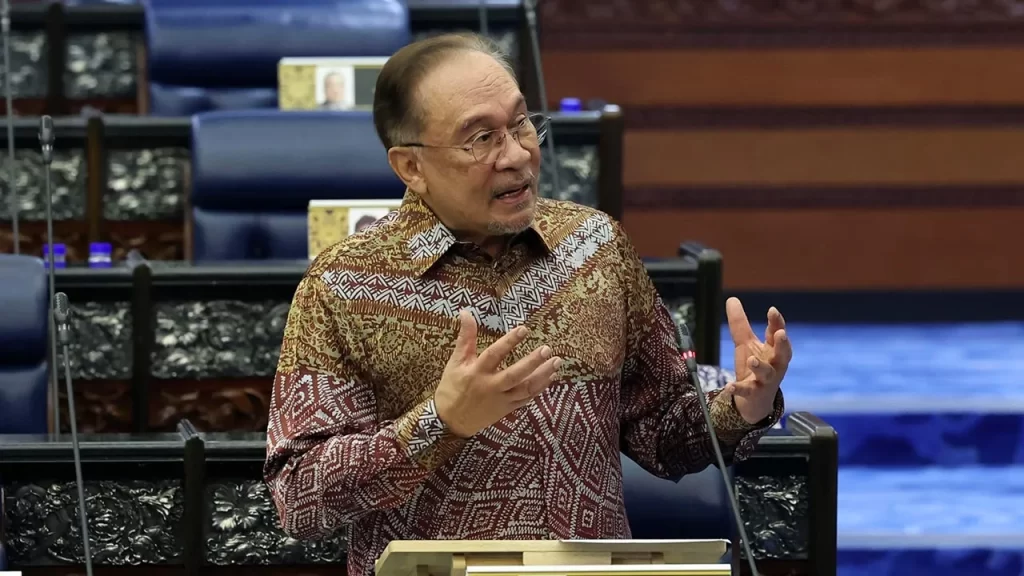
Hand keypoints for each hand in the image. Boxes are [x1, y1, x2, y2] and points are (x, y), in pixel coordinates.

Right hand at [434, 310, 562, 437]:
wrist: (451, 422)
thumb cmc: (452, 387)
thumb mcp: (456, 361)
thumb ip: (465, 337)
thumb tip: (465, 312)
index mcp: (477, 372)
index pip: (494, 354)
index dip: (509, 341)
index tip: (524, 329)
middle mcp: (491, 387)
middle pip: (515, 375)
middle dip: (532, 362)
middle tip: (547, 349)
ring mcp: (501, 400)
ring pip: (525, 389)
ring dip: (542, 376)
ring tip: (556, 362)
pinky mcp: (507, 409)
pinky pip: (527, 399)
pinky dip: (540, 388)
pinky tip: (550, 377)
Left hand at [724, 297, 791, 423]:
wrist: (754, 401)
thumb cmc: (754, 368)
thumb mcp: (745, 343)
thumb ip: (740, 324)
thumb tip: (731, 299)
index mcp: (773, 350)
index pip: (777, 334)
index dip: (776, 322)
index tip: (772, 310)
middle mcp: (775, 365)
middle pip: (783, 354)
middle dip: (783, 344)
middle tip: (780, 334)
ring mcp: (766, 380)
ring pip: (767, 373)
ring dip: (760, 366)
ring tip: (752, 359)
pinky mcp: (754, 394)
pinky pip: (748, 391)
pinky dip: (739, 389)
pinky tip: (730, 386)